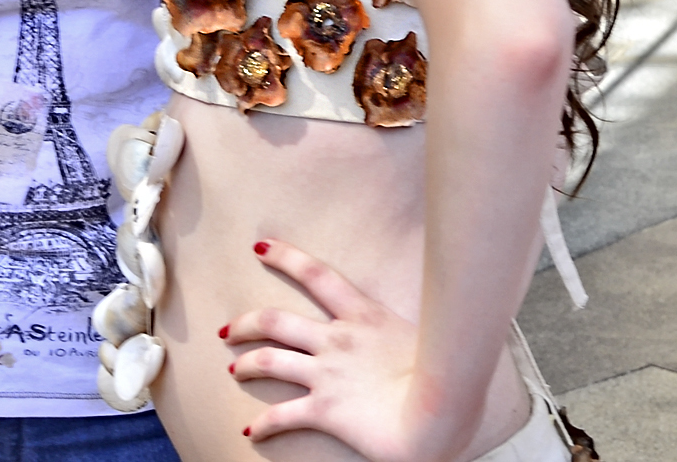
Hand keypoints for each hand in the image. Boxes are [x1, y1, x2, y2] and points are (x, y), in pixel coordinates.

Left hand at [225, 239, 469, 461]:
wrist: (442, 417)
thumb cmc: (448, 379)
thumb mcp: (428, 338)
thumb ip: (411, 329)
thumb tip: (434, 319)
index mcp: (363, 316)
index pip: (315, 274)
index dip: (285, 256)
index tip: (260, 246)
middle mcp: (337, 340)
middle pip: (275, 320)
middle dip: (246, 322)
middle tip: (228, 328)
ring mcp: (327, 374)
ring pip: (270, 360)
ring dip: (247, 364)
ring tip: (234, 368)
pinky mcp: (325, 410)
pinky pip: (283, 416)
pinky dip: (263, 424)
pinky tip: (251, 431)